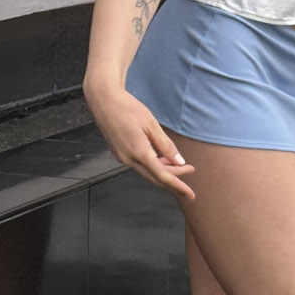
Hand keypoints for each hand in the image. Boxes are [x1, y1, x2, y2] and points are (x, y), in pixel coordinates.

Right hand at [83, 83, 195, 197]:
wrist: (104, 100)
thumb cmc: (127, 108)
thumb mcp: (151, 125)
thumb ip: (165, 146)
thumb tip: (179, 161)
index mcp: (138, 153)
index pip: (163, 176)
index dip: (178, 186)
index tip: (190, 194)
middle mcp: (128, 159)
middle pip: (155, 177)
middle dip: (174, 177)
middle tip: (189, 169)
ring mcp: (121, 157)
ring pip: (146, 171)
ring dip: (162, 170)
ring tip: (176, 162)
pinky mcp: (118, 153)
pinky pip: (138, 164)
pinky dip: (152, 164)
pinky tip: (159, 157)